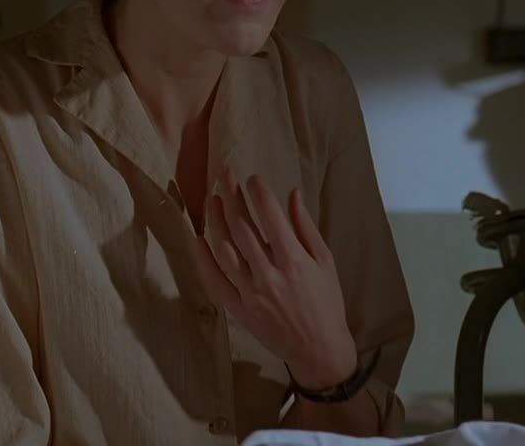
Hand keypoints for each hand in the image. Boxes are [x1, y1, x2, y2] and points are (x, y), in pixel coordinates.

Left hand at [194, 167, 357, 389]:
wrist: (318, 349)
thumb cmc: (326, 302)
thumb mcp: (325, 262)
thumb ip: (306, 227)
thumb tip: (292, 194)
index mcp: (294, 262)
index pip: (269, 217)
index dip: (258, 193)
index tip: (251, 178)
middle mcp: (269, 276)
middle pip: (242, 228)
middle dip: (232, 196)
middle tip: (225, 174)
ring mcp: (250, 294)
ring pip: (224, 250)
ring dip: (215, 221)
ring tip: (213, 199)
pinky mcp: (238, 309)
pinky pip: (214, 281)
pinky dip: (203, 259)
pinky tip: (198, 238)